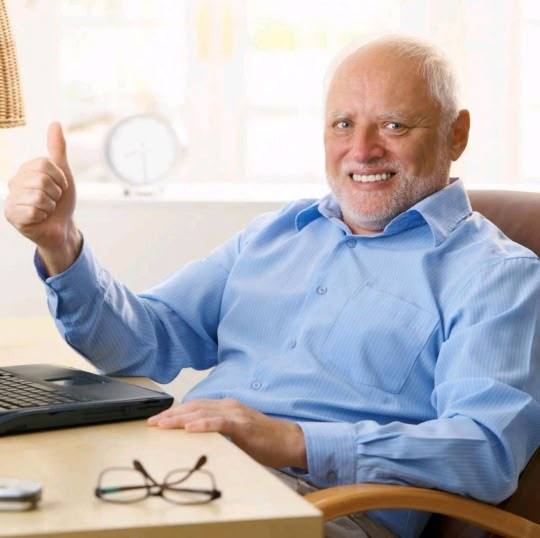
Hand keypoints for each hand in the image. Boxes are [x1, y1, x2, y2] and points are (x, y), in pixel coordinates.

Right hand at [4, 122, 80, 274]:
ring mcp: (10, 199)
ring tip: (46, 209)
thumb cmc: (61, 201)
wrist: (62, 227)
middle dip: (55, 193)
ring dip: (50, 205)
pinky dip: (43, 215)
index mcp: (25, 170)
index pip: (44, 164)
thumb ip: (57, 150)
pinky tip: (39, 218)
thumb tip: (55, 123)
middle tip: (53, 200)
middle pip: (41, 179)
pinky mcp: (12, 215)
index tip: (59, 188)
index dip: (59, 178)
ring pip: (38, 195)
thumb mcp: (63, 173)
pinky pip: (33, 211)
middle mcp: (13, 182)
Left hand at [148, 398, 307, 469]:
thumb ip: (219, 430)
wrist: (289, 440)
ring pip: (202, 412)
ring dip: (180, 419)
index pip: (195, 407)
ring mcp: (236, 413)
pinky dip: (202, 424)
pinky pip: (219, 423)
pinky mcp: (243, 424)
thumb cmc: (263, 440)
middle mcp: (228, 405)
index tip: (158, 420)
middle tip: (152, 423)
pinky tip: (189, 428)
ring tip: (163, 425)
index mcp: (226, 407)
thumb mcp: (236, 433)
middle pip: (194, 407)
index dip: (175, 412)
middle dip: (171, 415)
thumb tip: (196, 438)